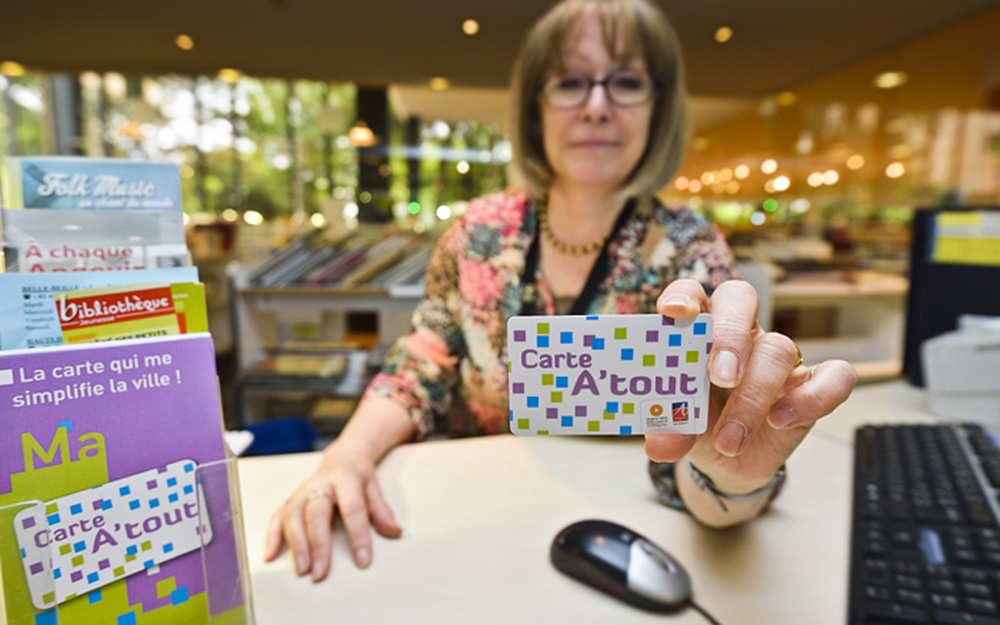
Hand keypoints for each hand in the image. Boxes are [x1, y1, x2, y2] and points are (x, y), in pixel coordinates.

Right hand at [263, 442, 401, 580]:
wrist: (341, 456)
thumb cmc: (358, 476)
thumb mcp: (375, 487)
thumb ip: (382, 510)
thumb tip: (395, 532)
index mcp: (347, 478)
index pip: (353, 508)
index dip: (358, 535)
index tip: (363, 560)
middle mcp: (321, 483)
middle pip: (317, 513)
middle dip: (318, 544)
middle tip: (320, 571)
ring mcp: (302, 491)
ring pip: (294, 515)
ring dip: (296, 544)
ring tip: (302, 569)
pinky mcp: (290, 499)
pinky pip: (277, 517)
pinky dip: (272, 536)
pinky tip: (271, 556)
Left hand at [645, 279, 857, 498]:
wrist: (730, 460)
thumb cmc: (698, 426)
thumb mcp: (676, 429)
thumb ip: (666, 430)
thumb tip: (660, 445)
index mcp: (699, 331)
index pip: (693, 293)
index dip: (683, 295)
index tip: (673, 312)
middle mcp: (740, 334)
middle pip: (740, 299)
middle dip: (730, 335)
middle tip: (720, 377)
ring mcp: (779, 357)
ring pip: (778, 350)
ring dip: (753, 398)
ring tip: (729, 440)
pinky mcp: (813, 384)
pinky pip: (835, 376)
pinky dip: (812, 398)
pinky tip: (780, 421)